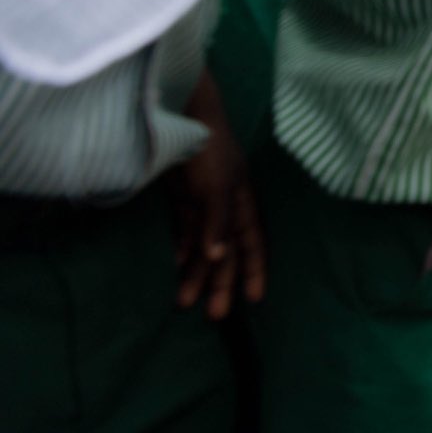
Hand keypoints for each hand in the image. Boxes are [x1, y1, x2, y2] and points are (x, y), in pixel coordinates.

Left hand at [171, 73, 264, 320]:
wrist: (181, 116)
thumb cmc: (208, 151)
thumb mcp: (218, 186)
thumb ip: (218, 222)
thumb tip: (217, 258)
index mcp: (244, 200)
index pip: (251, 242)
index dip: (254, 269)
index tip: (254, 299)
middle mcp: (227, 203)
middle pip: (226, 250)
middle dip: (222, 282)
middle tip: (215, 316)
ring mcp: (204, 200)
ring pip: (203, 244)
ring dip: (196, 272)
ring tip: (184, 302)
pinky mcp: (183, 195)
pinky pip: (185, 230)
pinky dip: (182, 249)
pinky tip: (177, 266)